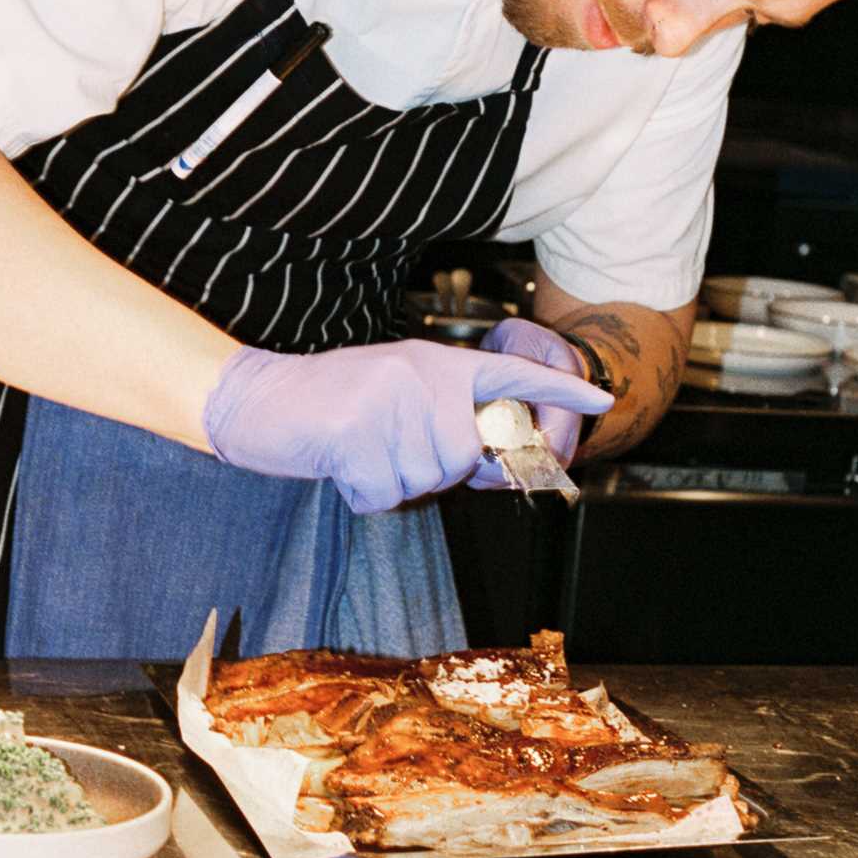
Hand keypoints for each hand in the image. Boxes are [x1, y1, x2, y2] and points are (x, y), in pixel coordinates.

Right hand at [203, 338, 611, 514]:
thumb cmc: (328, 406)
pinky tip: (341, 464)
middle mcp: (420, 376)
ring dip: (393, 482)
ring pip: (426, 480)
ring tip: (359, 450)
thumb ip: (445, 424)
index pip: (511, 373)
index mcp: (433, 363)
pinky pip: (386, 495)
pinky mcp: (357, 432)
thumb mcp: (395, 400)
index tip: (603, 400)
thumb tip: (498, 465)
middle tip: (383, 449)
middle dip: (428, 471)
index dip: (559, 390)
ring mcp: (389, 401)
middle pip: (464, 458)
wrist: (255, 398)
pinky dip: (363, 494)